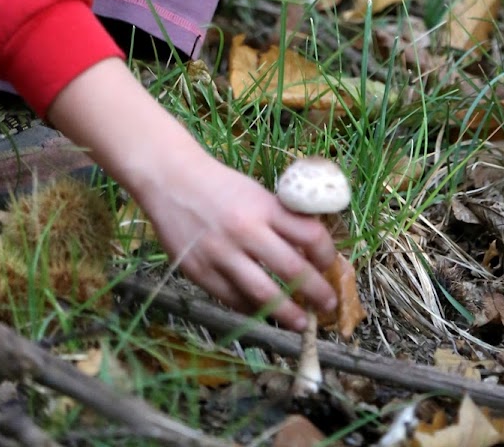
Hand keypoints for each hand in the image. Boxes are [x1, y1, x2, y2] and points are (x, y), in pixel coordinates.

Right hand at [48, 58, 337, 329]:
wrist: (172, 180)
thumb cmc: (220, 185)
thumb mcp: (256, 193)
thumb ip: (280, 219)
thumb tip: (311, 250)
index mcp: (264, 206)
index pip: (311, 235)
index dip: (328, 255)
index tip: (332, 266)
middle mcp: (246, 231)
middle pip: (293, 270)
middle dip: (317, 292)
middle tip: (328, 305)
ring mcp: (222, 254)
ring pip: (264, 294)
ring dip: (288, 313)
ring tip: (301, 323)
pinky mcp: (201, 272)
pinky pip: (234, 300)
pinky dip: (252, 309)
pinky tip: (262, 311)